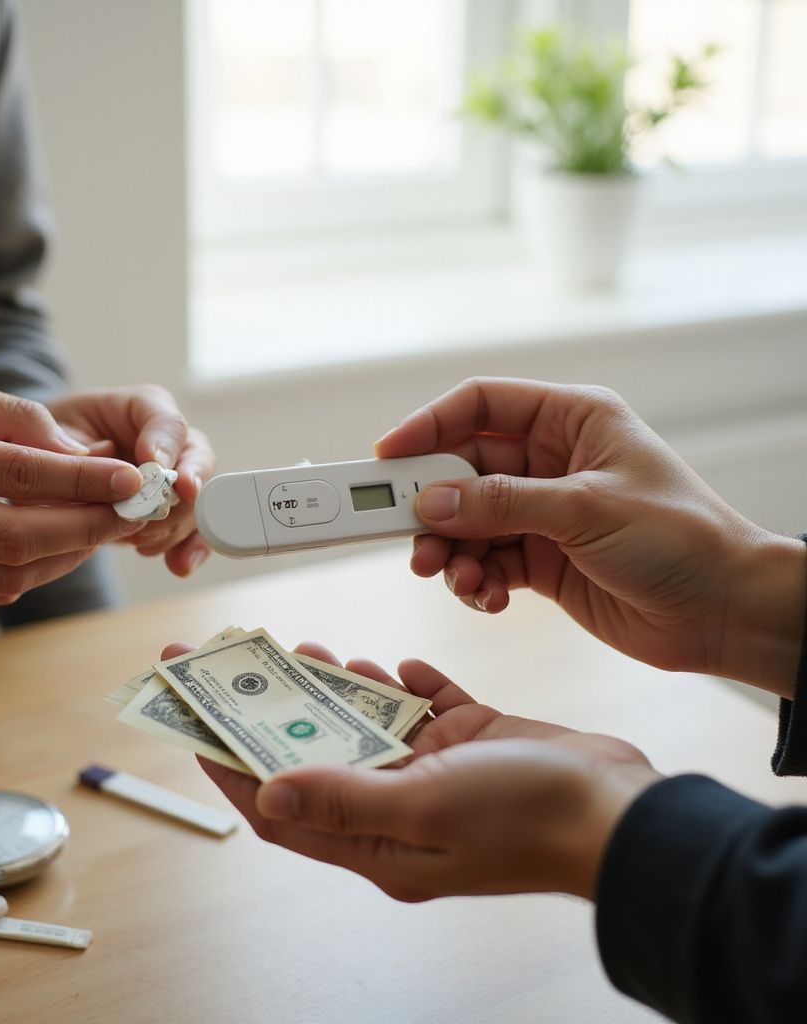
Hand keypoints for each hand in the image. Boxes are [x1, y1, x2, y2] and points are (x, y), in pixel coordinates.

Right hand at [0, 374, 146, 602]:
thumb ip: (14, 418)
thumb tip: (84, 458)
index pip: (19, 474)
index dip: (84, 481)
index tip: (133, 479)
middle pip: (19, 536)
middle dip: (88, 527)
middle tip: (130, 512)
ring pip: (9, 574)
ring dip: (68, 556)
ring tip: (99, 528)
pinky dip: (34, 572)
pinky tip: (58, 547)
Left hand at [48, 386, 214, 576]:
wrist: (48, 469)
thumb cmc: (49, 441)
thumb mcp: (47, 434)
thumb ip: (67, 445)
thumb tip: (95, 460)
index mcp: (143, 409)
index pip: (167, 422)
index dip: (166, 446)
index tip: (155, 468)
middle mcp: (170, 441)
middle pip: (198, 461)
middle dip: (181, 491)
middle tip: (156, 509)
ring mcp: (177, 478)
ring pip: (196, 500)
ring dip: (171, 525)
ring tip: (135, 540)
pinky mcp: (174, 512)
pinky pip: (196, 531)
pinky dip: (190, 549)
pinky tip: (178, 565)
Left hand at [175, 641, 657, 901]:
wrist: (625, 810)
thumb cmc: (529, 819)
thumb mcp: (426, 809)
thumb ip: (345, 799)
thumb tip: (267, 797)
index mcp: (380, 841)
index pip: (282, 808)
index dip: (231, 765)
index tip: (194, 722)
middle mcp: (402, 808)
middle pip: (321, 754)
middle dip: (280, 710)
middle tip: (245, 662)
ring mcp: (439, 774)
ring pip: (371, 724)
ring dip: (340, 688)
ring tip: (311, 651)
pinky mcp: (474, 743)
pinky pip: (427, 706)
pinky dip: (409, 684)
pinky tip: (401, 665)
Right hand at [376, 378, 805, 695]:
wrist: (725, 613)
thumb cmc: (682, 539)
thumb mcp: (586, 509)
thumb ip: (502, 504)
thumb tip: (432, 503)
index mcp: (570, 420)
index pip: (481, 405)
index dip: (429, 424)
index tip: (389, 454)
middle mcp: (550, 462)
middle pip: (462, 469)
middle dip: (432, 504)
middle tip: (405, 534)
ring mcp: (542, 512)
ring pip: (466, 521)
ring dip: (451, 550)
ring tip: (453, 576)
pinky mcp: (540, 558)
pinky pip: (486, 562)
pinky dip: (476, 581)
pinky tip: (489, 596)